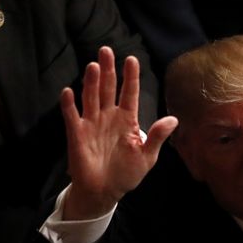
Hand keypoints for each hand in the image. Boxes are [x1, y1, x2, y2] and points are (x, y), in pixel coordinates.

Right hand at [61, 46, 177, 219]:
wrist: (104, 192)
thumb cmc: (126, 174)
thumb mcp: (147, 157)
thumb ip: (157, 137)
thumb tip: (173, 119)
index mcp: (127, 121)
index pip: (129, 93)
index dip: (131, 77)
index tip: (132, 59)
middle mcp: (108, 117)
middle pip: (108, 88)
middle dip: (108, 70)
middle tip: (106, 50)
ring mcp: (91, 124)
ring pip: (90, 97)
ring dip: (90, 82)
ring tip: (93, 65)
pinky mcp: (77, 134)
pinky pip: (71, 116)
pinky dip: (69, 104)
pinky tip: (68, 92)